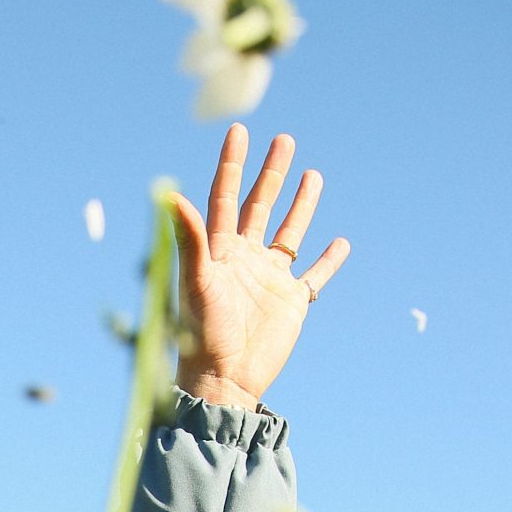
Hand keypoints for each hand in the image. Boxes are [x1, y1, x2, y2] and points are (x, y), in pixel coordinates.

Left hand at [170, 124, 349, 412]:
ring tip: (312, 174)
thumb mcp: (195, 282)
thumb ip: (189, 239)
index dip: (231, 164)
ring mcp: (269, 279)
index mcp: (219, 251)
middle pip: (261, 206)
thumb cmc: (202, 334)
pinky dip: (328, 261)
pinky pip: (314, 276)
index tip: (238, 131)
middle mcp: (245, 259)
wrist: (224, 380)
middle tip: (284, 140)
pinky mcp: (291, 303)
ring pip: (290, 232)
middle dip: (271, 173)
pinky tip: (340, 243)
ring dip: (301, 205)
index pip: (225, 197)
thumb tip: (171, 196)